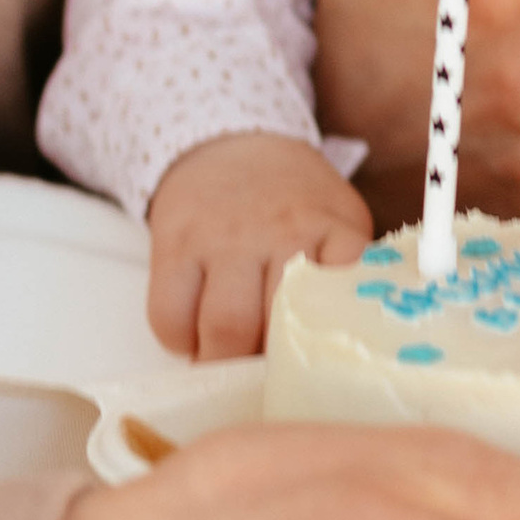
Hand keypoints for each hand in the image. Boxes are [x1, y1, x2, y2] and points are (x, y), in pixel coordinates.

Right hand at [147, 136, 368, 358]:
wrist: (230, 143)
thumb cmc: (292, 202)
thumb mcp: (337, 221)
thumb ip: (348, 274)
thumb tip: (349, 347)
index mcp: (332, 229)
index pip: (347, 288)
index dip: (335, 335)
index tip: (325, 362)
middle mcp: (280, 232)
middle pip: (274, 324)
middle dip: (267, 367)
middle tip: (265, 376)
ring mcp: (224, 238)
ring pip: (222, 327)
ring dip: (221, 360)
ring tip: (226, 361)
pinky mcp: (175, 244)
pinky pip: (169, 316)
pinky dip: (181, 342)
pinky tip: (195, 334)